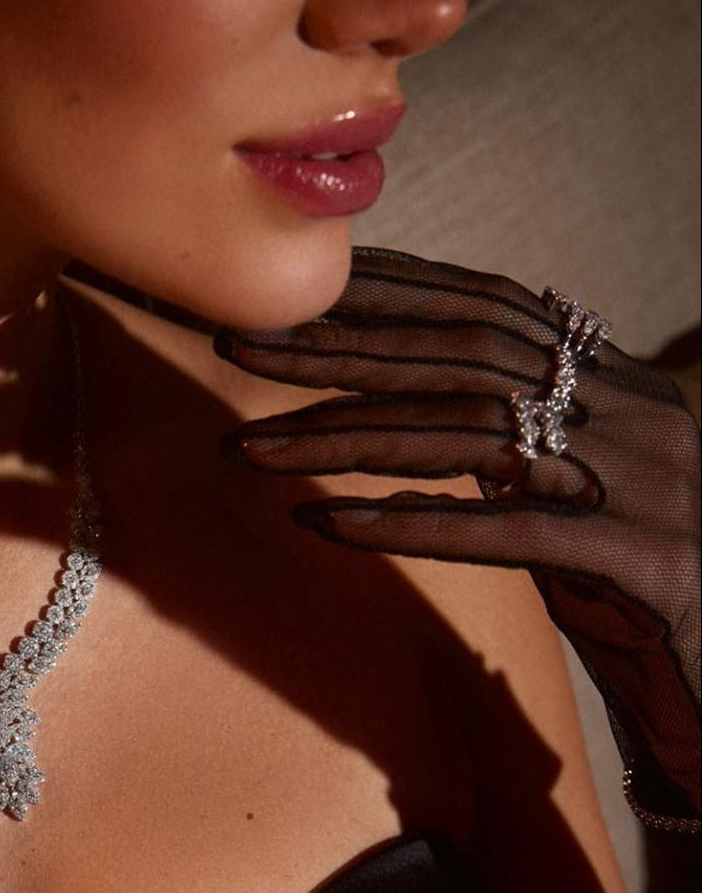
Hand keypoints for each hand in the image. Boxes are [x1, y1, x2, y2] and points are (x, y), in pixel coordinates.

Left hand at [213, 246, 700, 824]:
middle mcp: (636, 416)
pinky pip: (511, 535)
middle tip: (238, 345)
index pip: (491, 311)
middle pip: (465, 357)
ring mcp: (645, 487)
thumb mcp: (585, 505)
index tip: (291, 294)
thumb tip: (421, 425)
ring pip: (472, 436)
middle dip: (340, 348)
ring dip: (345, 437)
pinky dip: (414, 526)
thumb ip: (521, 456)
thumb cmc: (653, 598)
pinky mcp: (645, 564)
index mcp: (622, 388)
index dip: (386, 294)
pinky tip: (329, 526)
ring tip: (252, 447)